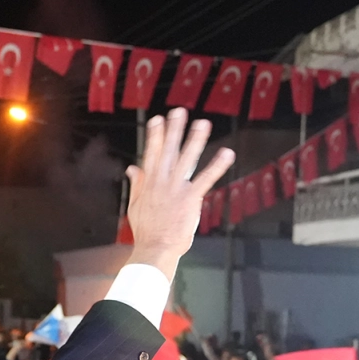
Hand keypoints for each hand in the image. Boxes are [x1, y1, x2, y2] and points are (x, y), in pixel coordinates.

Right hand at [123, 109, 234, 275]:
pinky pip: (206, 178)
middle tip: (179, 111)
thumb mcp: (134, 205)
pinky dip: (217, 166)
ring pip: (187, 159)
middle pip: (169, 150)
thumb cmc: (146, 230)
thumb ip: (136, 184)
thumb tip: (132, 168)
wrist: (155, 247)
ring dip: (195, 140)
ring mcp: (176, 188)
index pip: (151, 153)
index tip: (158, 119)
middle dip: (174, 130)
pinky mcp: (190, 198)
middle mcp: (161, 181)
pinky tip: (226, 153)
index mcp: (149, 182)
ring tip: (202, 123)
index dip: (155, 135)